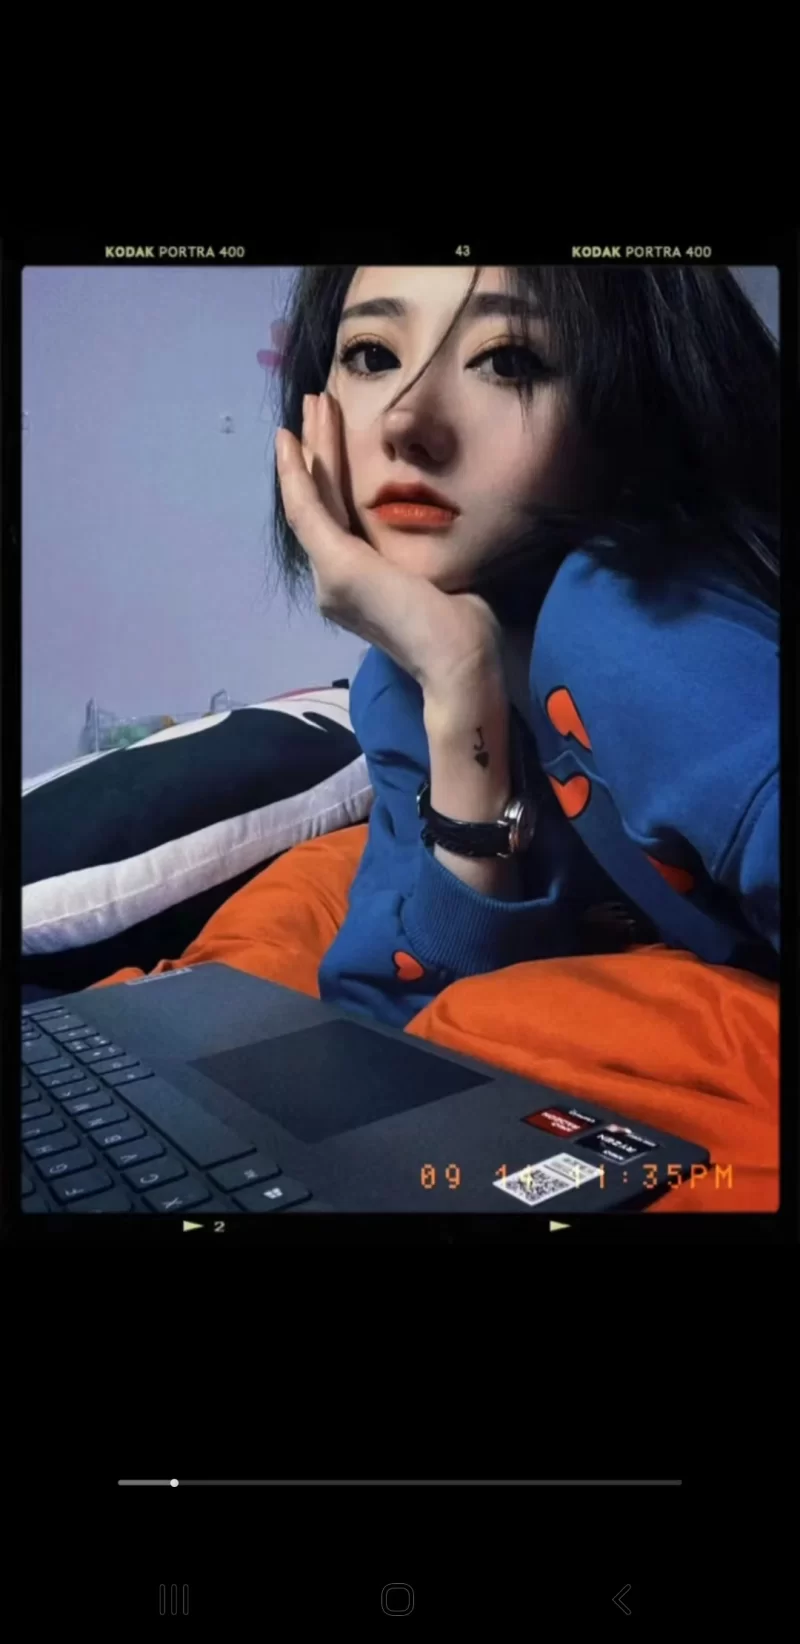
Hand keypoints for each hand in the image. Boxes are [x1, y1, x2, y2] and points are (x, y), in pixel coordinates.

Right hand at [275, 392, 505, 694]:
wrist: (459, 663)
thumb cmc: (465, 631)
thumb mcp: (442, 576)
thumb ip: (427, 550)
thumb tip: (443, 519)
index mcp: (361, 583)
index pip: (341, 517)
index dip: (333, 475)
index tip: (333, 436)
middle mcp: (335, 582)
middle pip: (322, 502)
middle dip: (319, 450)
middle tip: (315, 405)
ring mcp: (331, 576)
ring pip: (312, 498)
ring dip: (311, 449)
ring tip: (311, 404)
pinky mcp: (337, 566)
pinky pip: (308, 508)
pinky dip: (298, 473)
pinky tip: (292, 441)